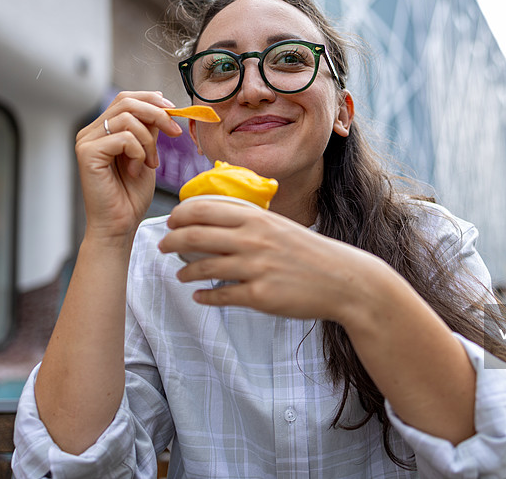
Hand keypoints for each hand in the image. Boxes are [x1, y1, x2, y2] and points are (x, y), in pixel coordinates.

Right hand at [75, 91, 181, 242]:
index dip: (152, 99)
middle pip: (126, 102)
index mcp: (103, 130)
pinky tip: (136, 170)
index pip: (126, 98)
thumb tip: (161, 105)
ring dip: (149, 140)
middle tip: (176, 132)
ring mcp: (86, 141)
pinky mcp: (88, 154)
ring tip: (151, 163)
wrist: (120, 225)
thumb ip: (149, 130)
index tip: (174, 112)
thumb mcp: (146, 154)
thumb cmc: (131, 196)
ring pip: (127, 118)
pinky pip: (124, 137)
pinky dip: (139, 152)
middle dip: (158, 114)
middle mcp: (90, 132)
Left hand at [158, 199, 396, 322]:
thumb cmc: (309, 252)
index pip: (204, 209)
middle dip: (171, 241)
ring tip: (180, 274)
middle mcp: (253, 240)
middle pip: (195, 236)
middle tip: (162, 246)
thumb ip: (249, 221)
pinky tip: (199, 296)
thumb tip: (216, 220)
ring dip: (185, 272)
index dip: (180, 215)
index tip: (171, 221)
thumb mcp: (280, 226)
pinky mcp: (260, 296)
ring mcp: (256, 269)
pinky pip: (221, 295)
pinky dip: (205, 296)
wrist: (342, 280)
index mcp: (257, 219)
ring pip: (203, 267)